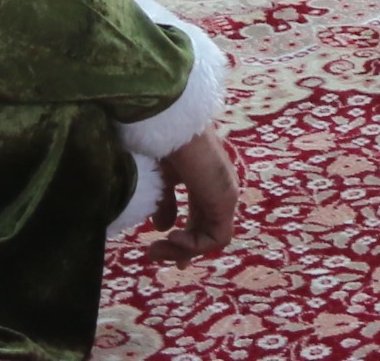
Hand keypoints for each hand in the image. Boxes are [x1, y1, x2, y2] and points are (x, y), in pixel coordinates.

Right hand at [144, 131, 239, 263]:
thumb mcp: (160, 178)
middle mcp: (218, 187)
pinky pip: (217, 238)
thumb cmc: (160, 143)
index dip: (183, 235)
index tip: (159, 246)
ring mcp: (225, 194)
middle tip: (156, 254)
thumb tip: (162, 228)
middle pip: (206, 229)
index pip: (200, 214)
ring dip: (182, 250)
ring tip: (153, 250)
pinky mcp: (225, 200)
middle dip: (183, 248)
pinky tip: (170, 237)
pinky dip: (193, 245)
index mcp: (203, 179)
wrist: (169, 125)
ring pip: (211, 237)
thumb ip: (164, 203)